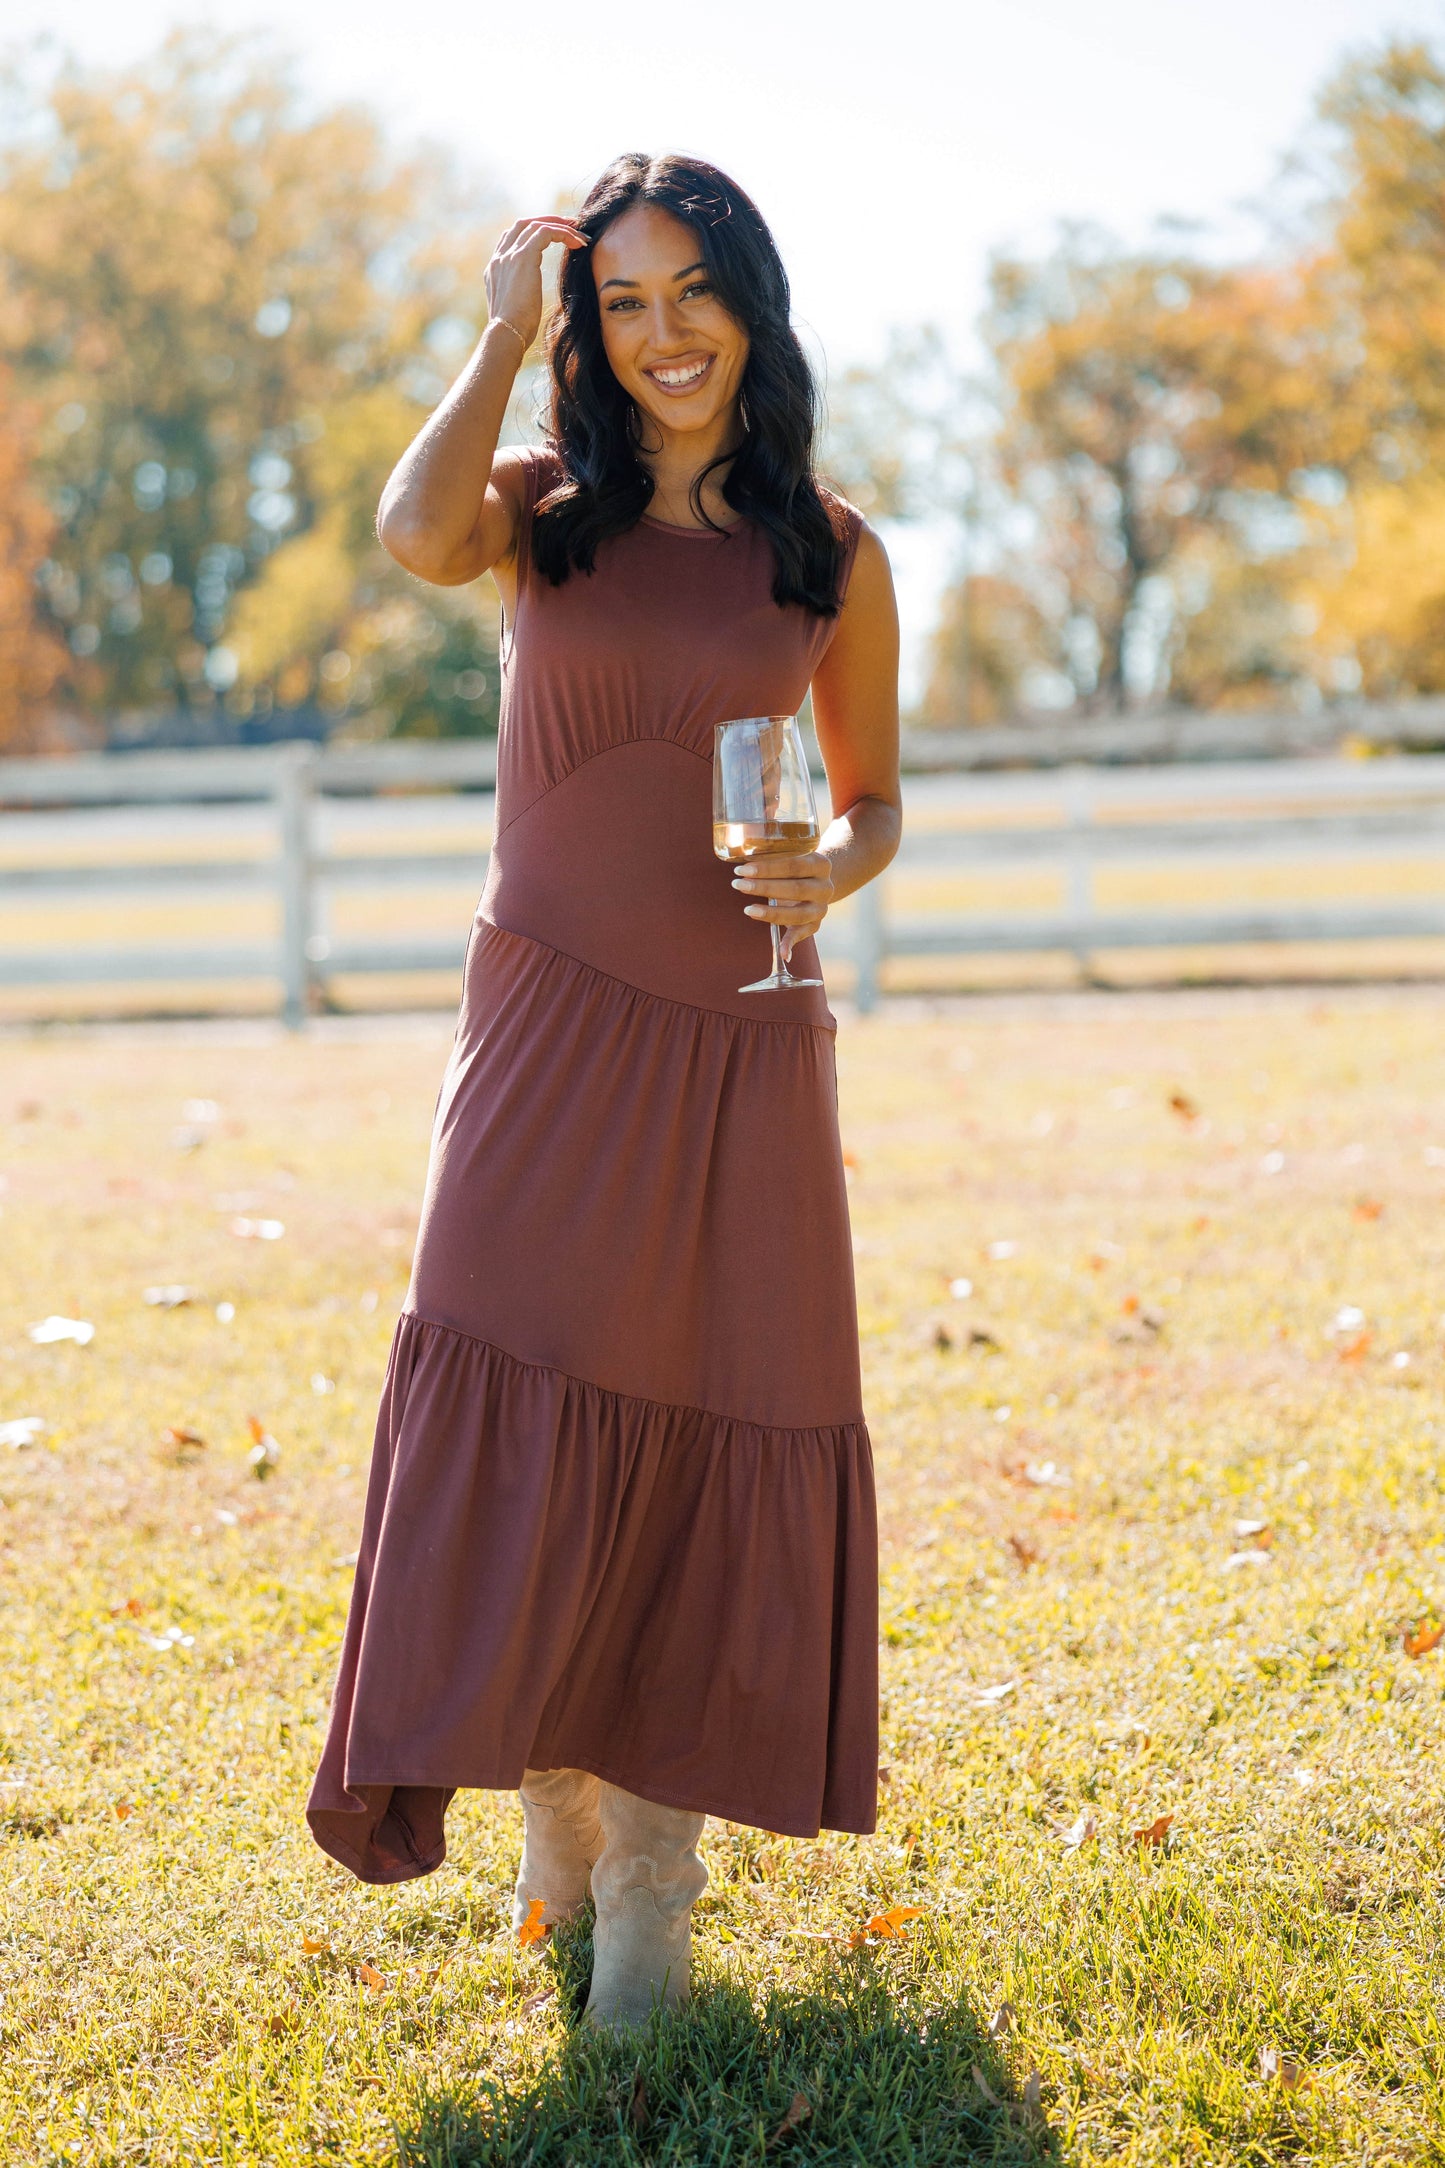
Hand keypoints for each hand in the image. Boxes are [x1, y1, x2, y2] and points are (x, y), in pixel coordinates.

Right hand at [483, 216, 587, 349]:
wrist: (506, 334)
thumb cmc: (515, 331)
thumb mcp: (515, 308)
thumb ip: (519, 295)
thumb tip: (529, 299)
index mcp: (495, 269)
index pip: (512, 238)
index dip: (534, 233)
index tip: (555, 238)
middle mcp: (499, 258)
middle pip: (522, 224)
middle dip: (547, 221)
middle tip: (570, 226)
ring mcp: (509, 255)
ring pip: (536, 225)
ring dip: (560, 226)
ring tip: (579, 233)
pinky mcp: (522, 257)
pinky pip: (546, 232)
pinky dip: (563, 233)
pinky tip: (578, 243)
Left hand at [731, 851, 833, 964]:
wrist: (816, 880)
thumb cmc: (793, 866)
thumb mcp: (788, 856)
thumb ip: (770, 854)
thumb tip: (741, 850)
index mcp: (820, 864)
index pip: (793, 865)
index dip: (767, 868)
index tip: (743, 869)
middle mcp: (825, 887)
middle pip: (795, 889)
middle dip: (764, 888)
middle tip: (739, 884)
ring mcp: (821, 908)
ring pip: (798, 914)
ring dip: (771, 914)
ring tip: (748, 910)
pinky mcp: (815, 925)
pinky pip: (802, 935)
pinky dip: (790, 944)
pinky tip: (782, 953)